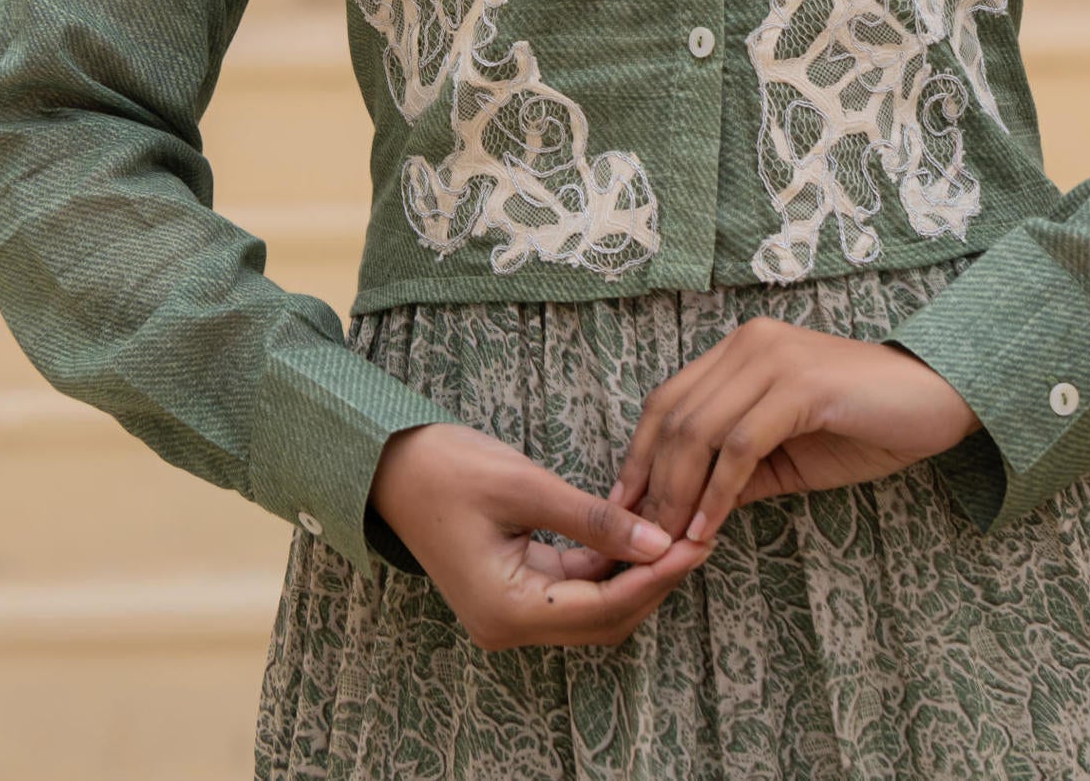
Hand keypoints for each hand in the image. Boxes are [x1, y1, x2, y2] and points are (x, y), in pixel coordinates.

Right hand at [367, 420, 714, 648]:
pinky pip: (575, 587)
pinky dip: (609, 563)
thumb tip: (659, 541)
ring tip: (678, 530)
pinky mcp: (514, 591)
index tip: (696, 541)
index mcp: (509, 610)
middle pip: (604, 618)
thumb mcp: (526, 486)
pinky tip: (639, 531)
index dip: (656, 576)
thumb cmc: (447, 468)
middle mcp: (510, 626)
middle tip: (699, 534)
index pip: (604, 605)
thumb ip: (594, 519)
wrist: (390, 465)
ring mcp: (511, 612)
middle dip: (654, 580)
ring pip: (594, 606)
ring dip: (635, 574)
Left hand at [610, 319, 978, 547]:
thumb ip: (737, 471)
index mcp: (742, 350)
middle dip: (651, 482)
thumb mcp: (787, 453)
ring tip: (668, 543)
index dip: (639, 455)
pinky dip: (718, 492)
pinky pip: (741, 445)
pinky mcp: (801, 385)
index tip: (621, 508)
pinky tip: (709, 529)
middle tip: (639, 539)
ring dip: (678, 493)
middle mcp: (750, 344)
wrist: (937, 401)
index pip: (668, 400)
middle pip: (675, 414)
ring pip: (701, 429)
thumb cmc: (865, 425)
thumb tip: (683, 511)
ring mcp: (775, 359)